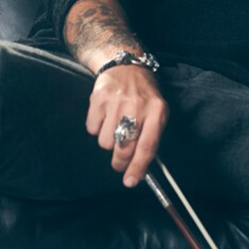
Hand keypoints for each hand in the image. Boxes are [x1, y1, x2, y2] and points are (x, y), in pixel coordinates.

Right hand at [86, 65, 165, 187]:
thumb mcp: (157, 112)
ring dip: (108, 141)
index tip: (130, 182)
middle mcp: (137, 106)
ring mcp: (116, 102)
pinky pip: (92, 129)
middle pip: (124, 148)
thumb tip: (139, 169)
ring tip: (115, 126)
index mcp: (157, 111)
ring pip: (105, 142)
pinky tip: (105, 116)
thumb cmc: (144, 96)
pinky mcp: (98, 99)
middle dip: (120, 162)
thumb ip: (151, 138)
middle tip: (119, 163)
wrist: (126, 66)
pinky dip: (97, 128)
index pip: (147, 147)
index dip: (138, 168)